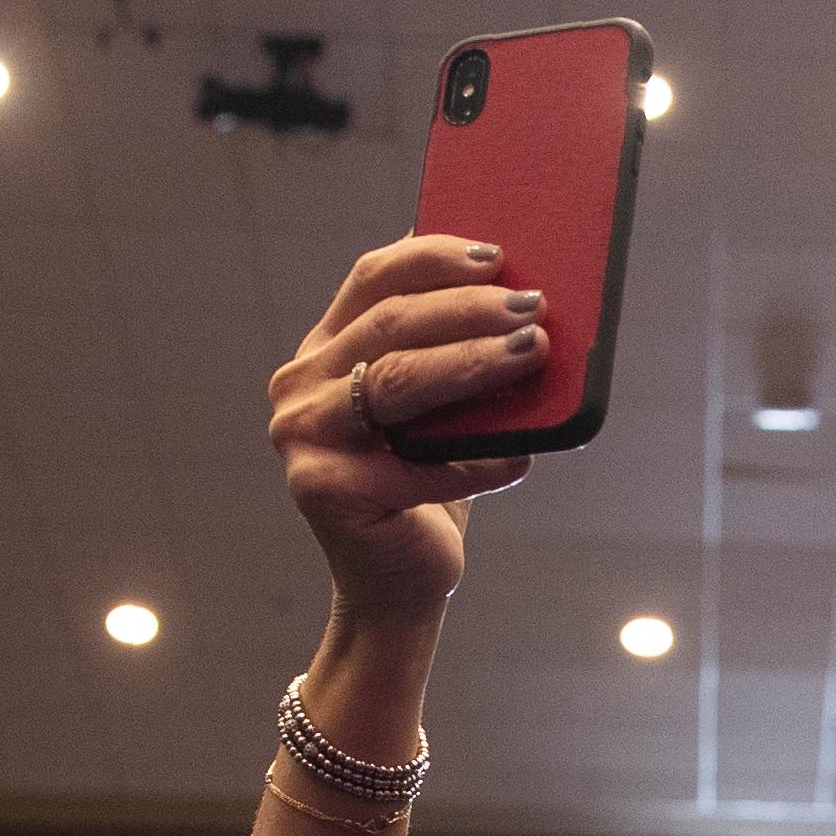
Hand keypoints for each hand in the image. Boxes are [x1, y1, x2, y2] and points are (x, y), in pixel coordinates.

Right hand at [269, 235, 537, 615]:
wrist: (401, 580)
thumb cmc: (428, 484)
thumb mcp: (441, 407)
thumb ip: (455, 352)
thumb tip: (524, 297)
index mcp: (326, 348)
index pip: (374, 278)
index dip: (435, 257)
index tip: (497, 254)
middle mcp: (302, 383)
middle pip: (391, 323)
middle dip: (469, 309)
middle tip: (533, 307)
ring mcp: (303, 434)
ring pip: (398, 380)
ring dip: (473, 362)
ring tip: (532, 351)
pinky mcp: (323, 487)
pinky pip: (416, 467)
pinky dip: (475, 463)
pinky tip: (519, 460)